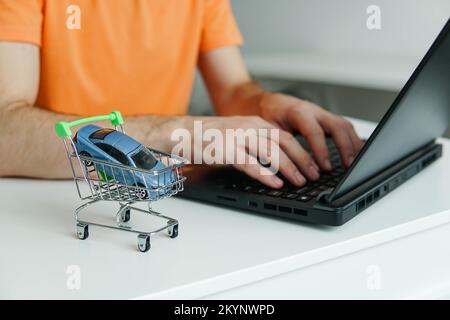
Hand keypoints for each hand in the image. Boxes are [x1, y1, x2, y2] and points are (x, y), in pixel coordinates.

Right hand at [198, 116, 320, 188]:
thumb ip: (256, 145)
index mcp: (254, 123)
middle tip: (314, 175)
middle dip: (302, 159)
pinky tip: (276, 183)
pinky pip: (251, 164)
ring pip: (272, 152)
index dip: (302, 151)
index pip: (285, 136)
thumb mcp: (237, 136)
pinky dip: (266, 175)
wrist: (181, 133)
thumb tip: (276, 163)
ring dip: (289, 168)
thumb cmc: (208, 137)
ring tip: (300, 181)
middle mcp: (249, 127)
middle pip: (284, 142)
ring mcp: (238, 137)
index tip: (313, 164)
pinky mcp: (226, 150)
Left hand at [259, 92, 363, 170]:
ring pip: (344, 125)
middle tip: (348, 166)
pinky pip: (344, 127)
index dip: (321, 150)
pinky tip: (355, 154)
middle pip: (337, 126)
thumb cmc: (267, 117)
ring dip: (353, 144)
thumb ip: (280, 145)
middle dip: (345, 147)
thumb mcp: (269, 130)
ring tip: (355, 164)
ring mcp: (322, 113)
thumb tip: (290, 168)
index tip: (325, 167)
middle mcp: (313, 110)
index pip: (314, 131)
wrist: (267, 103)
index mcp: (298, 112)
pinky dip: (352, 140)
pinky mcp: (326, 118)